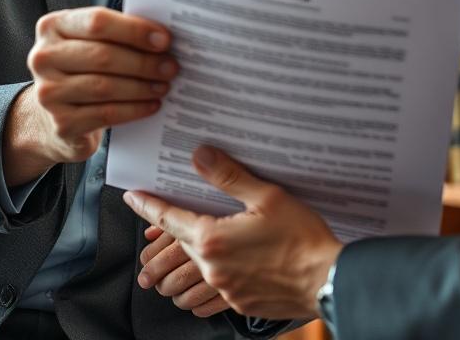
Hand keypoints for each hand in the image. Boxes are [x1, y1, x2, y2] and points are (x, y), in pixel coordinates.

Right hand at [3, 7, 176, 184]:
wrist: (51, 116)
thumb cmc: (81, 70)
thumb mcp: (90, 44)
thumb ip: (117, 35)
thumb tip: (162, 39)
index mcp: (53, 27)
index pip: (97, 22)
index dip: (135, 30)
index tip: (164, 40)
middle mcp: (44, 57)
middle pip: (103, 56)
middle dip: (144, 62)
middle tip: (171, 66)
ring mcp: (48, 92)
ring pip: (105, 86)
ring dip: (142, 86)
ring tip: (164, 86)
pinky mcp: (61, 123)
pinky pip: (106, 113)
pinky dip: (134, 109)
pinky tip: (151, 105)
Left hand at [123, 146, 343, 318]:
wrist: (327, 280)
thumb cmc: (302, 238)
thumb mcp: (267, 197)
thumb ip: (229, 177)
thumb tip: (200, 156)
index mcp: (213, 239)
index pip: (168, 219)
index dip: (148, 206)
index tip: (132, 197)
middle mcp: (212, 268)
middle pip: (178, 247)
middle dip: (170, 234)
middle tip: (169, 219)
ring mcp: (224, 289)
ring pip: (193, 272)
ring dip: (189, 258)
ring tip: (198, 245)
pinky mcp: (238, 303)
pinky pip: (213, 290)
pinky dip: (213, 275)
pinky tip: (229, 264)